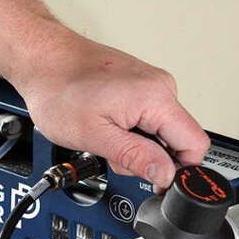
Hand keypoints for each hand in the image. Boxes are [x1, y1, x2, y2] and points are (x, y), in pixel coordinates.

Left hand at [6, 23, 209, 187]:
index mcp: (156, 97)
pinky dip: (130, 131)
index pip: (196, 144)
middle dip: (149, 158)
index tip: (152, 179)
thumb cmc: (59, 90)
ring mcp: (151, 84)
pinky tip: (107, 124)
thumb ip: (135, 157)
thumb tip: (166, 175)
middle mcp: (161, 86)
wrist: (42, 60)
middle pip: (178, 141)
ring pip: (161, 133)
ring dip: (137, 146)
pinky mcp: (140, 86)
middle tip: (114, 153)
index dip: (178, 171)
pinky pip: (149, 119)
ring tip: (105, 135)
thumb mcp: (94, 135)